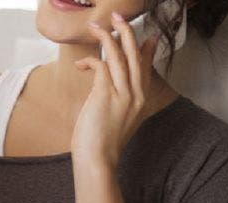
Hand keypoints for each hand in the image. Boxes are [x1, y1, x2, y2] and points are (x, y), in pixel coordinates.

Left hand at [71, 12, 159, 170]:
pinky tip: (80, 65)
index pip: (146, 67)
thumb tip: (111, 87)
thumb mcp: (117, 119)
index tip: (147, 36)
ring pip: (120, 55)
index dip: (146, 49)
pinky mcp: (106, 95)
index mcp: (141, 100)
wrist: (98, 160)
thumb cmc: (102, 143)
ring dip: (107, 37)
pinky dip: (90, 60)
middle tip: (118, 16)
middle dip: (127, 32)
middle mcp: (136, 95)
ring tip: (96, 26)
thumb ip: (120, 101)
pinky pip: (102, 66)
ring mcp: (123, 94)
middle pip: (135, 54)